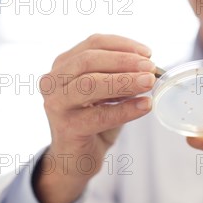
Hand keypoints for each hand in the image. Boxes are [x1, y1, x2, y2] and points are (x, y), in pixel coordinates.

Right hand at [35, 34, 154, 202]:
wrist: (75, 158)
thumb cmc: (91, 119)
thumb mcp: (105, 91)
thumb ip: (118, 75)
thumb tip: (147, 65)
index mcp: (62, 66)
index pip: (92, 44)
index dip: (121, 45)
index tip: (147, 52)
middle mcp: (53, 81)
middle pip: (88, 60)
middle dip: (123, 61)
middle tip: (150, 67)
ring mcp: (57, 104)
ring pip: (90, 84)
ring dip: (124, 81)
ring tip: (149, 82)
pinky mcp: (67, 128)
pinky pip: (100, 115)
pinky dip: (126, 109)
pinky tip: (145, 105)